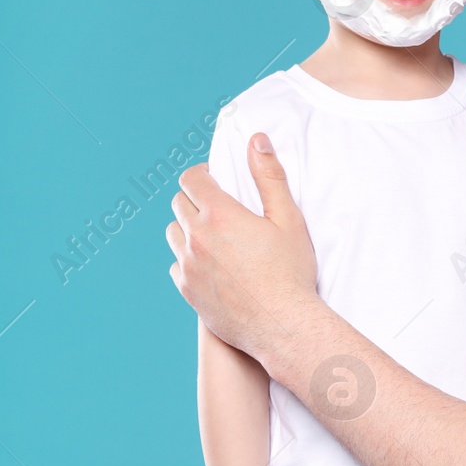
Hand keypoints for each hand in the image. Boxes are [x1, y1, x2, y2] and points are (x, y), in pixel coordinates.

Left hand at [166, 133, 318, 364]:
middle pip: (178, 203)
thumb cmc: (291, 271)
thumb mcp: (288, 219)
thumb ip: (269, 177)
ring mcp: (188, 266)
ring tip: (214, 235)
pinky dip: (188, 259)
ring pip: (173, 234)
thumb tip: (257, 140)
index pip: (192, 179)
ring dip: (188, 228)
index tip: (217, 180)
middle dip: (195, 199)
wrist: (283, 326)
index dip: (203, 175)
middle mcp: (197, 238)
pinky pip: (176, 264)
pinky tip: (211, 264)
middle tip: (219, 207)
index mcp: (220, 215)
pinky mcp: (187, 291)